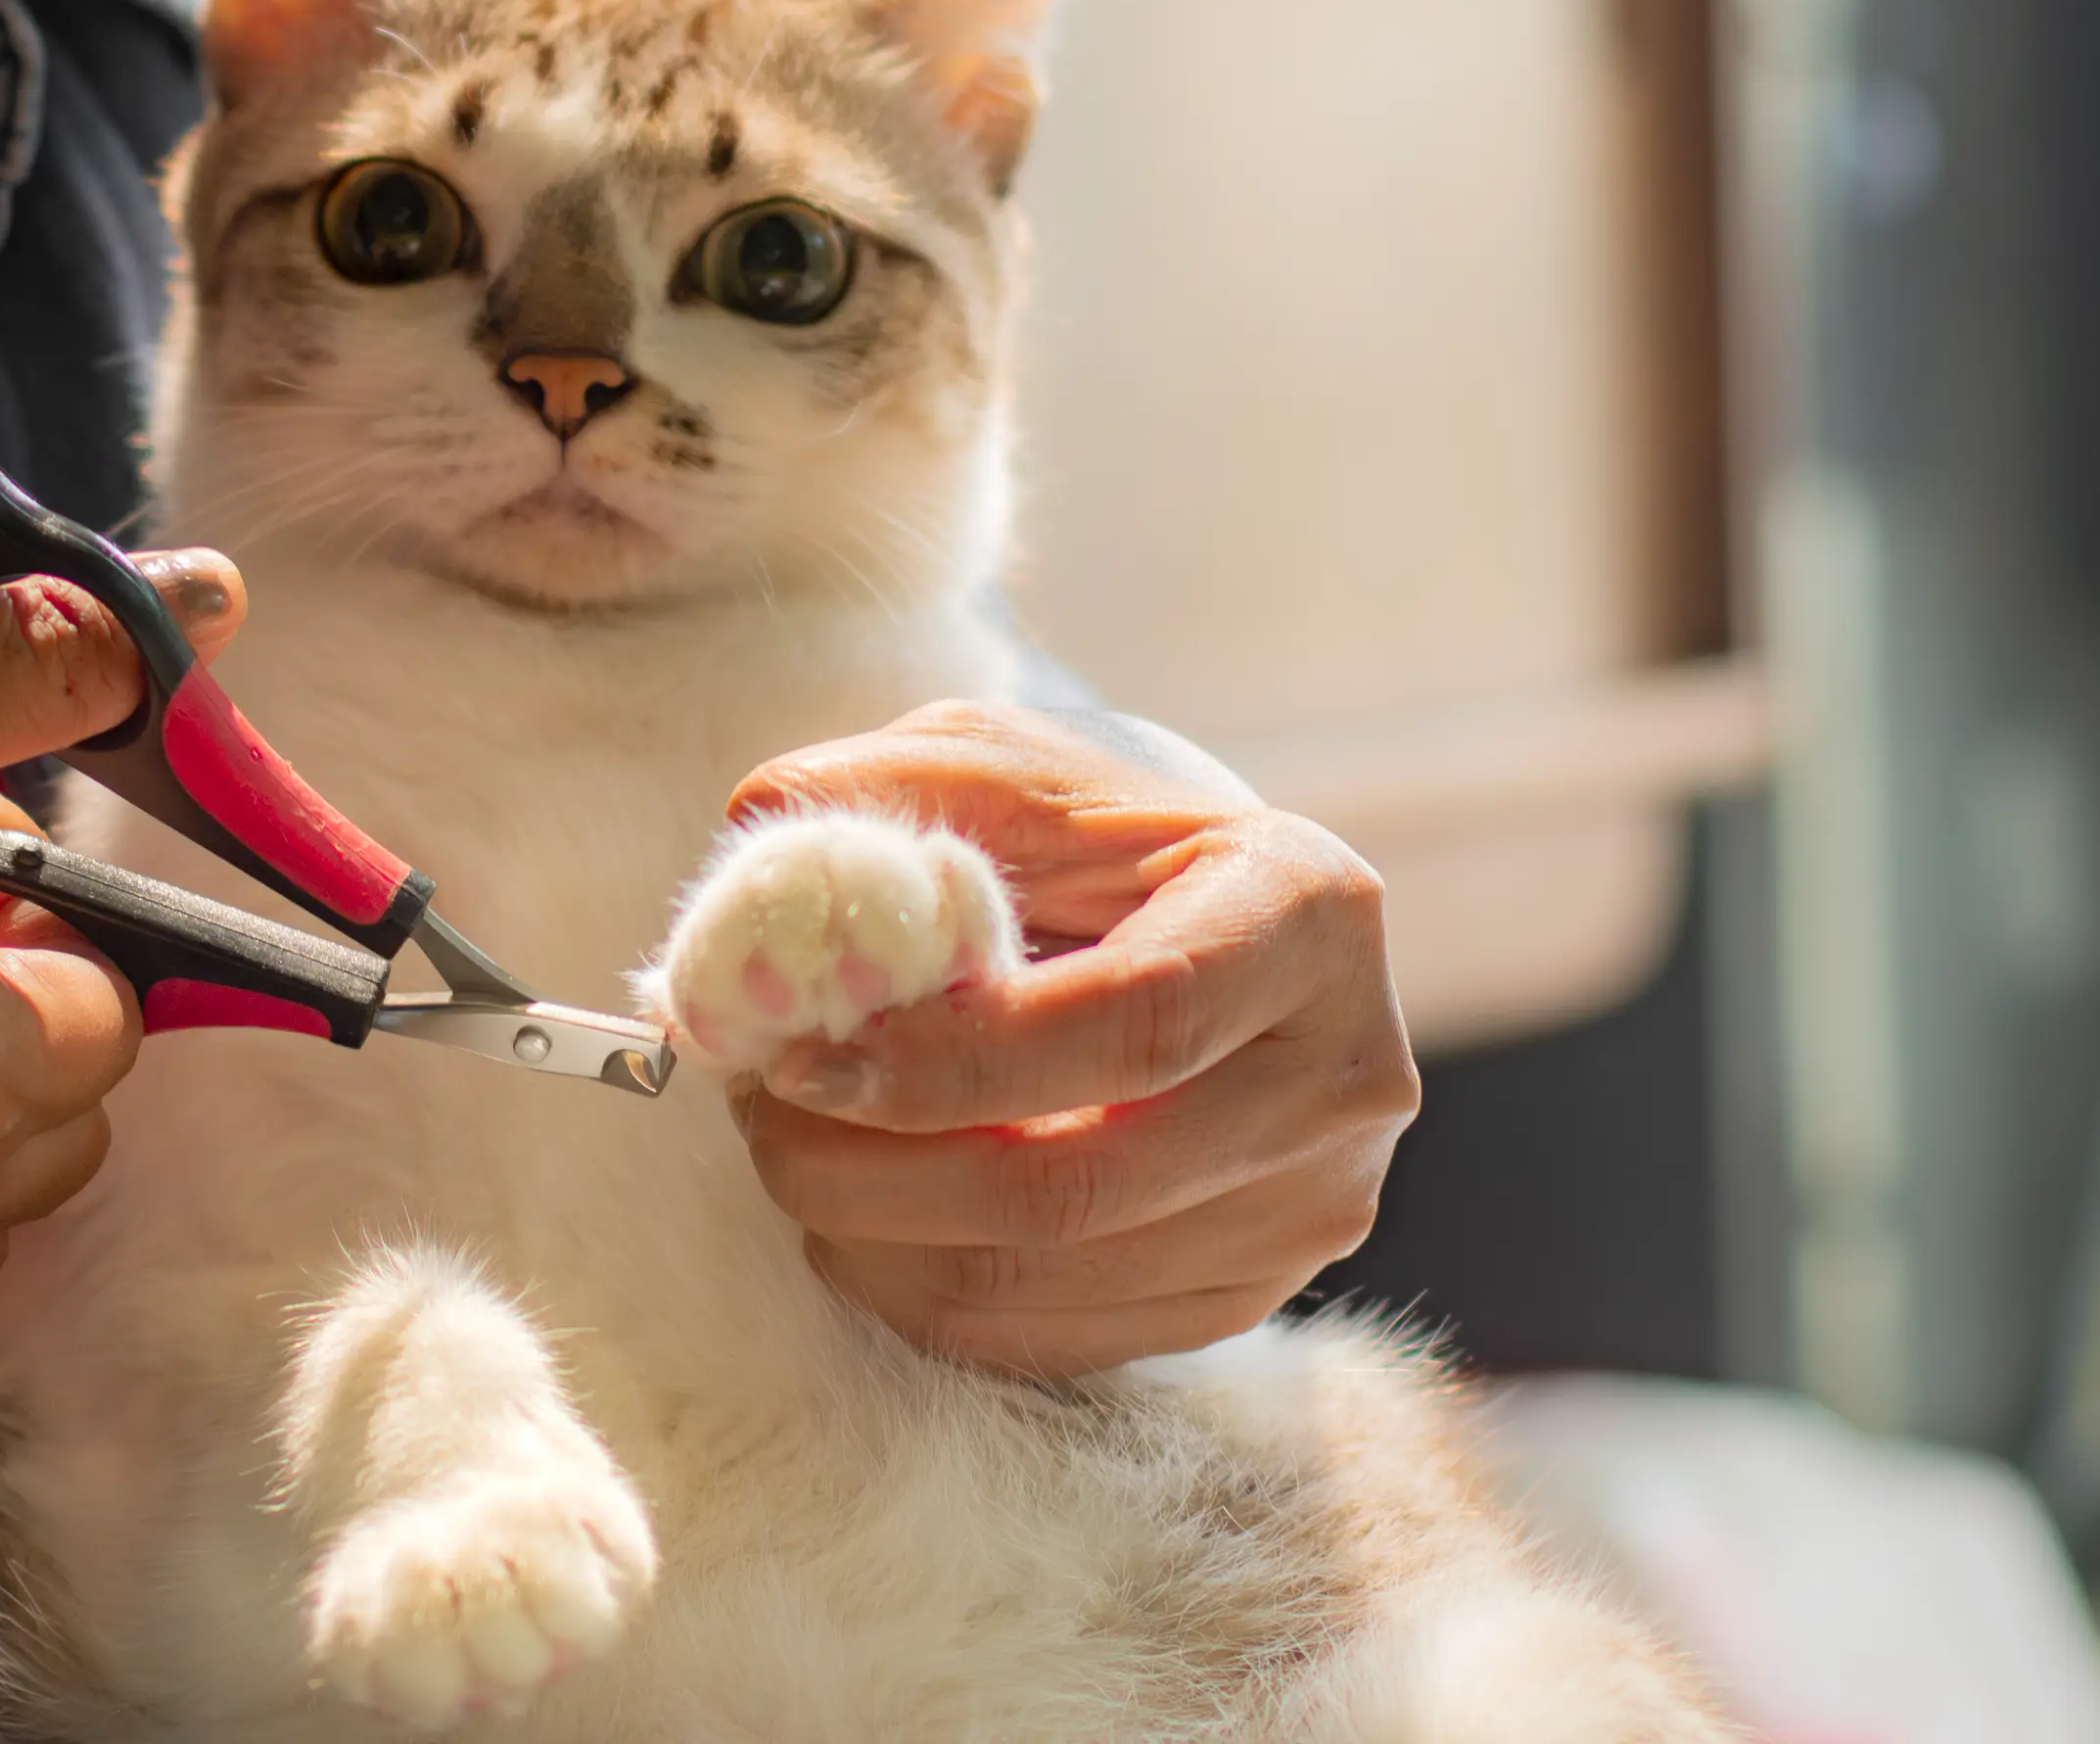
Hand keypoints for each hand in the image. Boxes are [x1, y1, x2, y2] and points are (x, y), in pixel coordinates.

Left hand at [720, 702, 1415, 1377]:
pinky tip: (860, 1216)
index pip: (1137, 1020)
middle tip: (758, 1112)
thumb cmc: (1081, 831)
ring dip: (873, 1235)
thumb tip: (755, 862)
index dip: (952, 1060)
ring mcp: (1312, 1204)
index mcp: (1308, 909)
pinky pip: (1054, 1336)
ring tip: (789, 1151)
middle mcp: (1344, 1073)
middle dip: (874, 1169)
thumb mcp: (992, 764)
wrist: (1185, 910)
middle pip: (1084, 1182)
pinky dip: (919, 1290)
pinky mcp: (1254, 1291)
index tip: (802, 1055)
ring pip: (1050, 1277)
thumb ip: (876, 797)